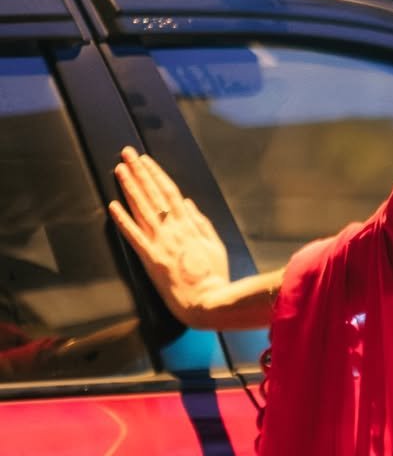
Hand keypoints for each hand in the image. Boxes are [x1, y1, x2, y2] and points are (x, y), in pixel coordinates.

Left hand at [109, 147, 230, 328]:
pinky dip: (123, 220)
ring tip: (119, 170)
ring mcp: (160, 243)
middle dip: (139, 172)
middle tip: (126, 154)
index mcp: (189, 225)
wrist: (208, 301)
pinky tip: (112, 206)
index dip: (157, 174)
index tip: (146, 160)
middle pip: (153, 194)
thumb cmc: (215, 276)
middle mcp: (173, 229)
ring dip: (129, 187)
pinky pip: (134, 236)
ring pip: (142, 209)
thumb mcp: (216, 245)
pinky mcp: (150, 258)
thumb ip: (201, 222)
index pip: (170, 193)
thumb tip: (187, 203)